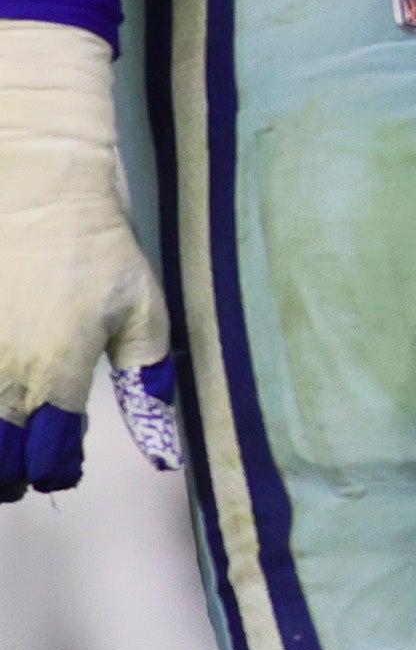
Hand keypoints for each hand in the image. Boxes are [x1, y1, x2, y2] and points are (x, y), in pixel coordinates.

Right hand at [0, 24, 176, 502]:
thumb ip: (147, 381)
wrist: (32, 177)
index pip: (50, 463)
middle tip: (15, 461)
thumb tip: (164, 452)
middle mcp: (2, 372)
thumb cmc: (95, 243)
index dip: (55, 472)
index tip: (57, 463)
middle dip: (6, 472)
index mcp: (60, 374)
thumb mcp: (142, 308)